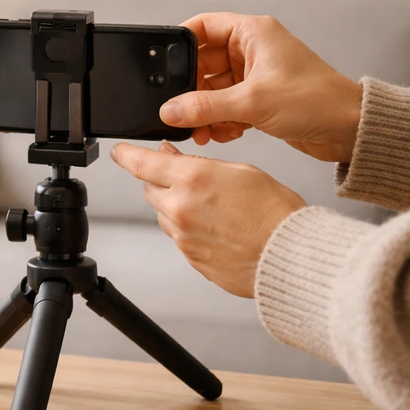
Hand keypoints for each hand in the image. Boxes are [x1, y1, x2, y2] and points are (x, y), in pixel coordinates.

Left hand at [110, 140, 305, 297]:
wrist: (290, 257)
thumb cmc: (276, 214)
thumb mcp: (241, 171)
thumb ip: (201, 164)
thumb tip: (174, 157)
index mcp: (192, 180)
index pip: (141, 163)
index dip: (126, 155)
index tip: (120, 151)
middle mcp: (180, 209)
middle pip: (150, 188)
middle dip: (160, 178)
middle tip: (185, 176)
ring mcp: (183, 236)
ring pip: (163, 213)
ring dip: (175, 204)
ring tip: (212, 205)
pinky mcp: (190, 258)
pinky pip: (179, 236)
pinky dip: (189, 227)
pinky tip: (216, 226)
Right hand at [162, 13, 363, 163]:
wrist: (350, 129)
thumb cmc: (316, 101)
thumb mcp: (252, 102)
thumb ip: (204, 107)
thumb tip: (170, 110)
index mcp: (253, 33)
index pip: (203, 26)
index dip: (180, 44)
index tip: (162, 66)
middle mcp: (252, 50)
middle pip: (202, 63)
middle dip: (190, 90)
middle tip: (181, 110)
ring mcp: (255, 75)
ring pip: (212, 89)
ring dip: (204, 111)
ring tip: (202, 130)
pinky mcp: (259, 99)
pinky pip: (225, 106)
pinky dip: (220, 120)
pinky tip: (223, 133)